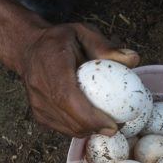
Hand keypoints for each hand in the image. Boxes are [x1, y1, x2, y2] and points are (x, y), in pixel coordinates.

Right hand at [16, 22, 139, 136]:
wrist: (28, 48)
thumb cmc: (60, 40)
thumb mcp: (84, 33)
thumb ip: (107, 47)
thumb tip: (134, 60)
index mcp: (51, 64)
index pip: (67, 97)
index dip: (90, 116)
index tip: (112, 125)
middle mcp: (39, 86)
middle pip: (68, 118)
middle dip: (96, 127)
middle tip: (118, 126)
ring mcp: (36, 103)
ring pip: (66, 128)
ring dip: (89, 130)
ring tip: (108, 123)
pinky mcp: (38, 114)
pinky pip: (62, 128)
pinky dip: (80, 128)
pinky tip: (92, 121)